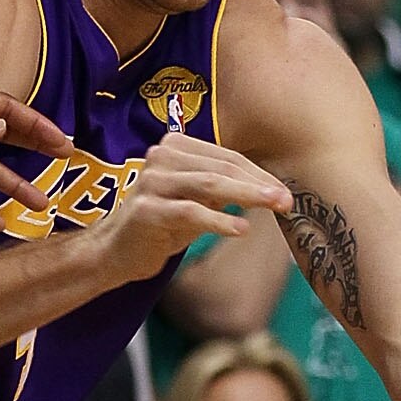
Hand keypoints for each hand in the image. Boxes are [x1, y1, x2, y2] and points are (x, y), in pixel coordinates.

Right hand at [93, 134, 294, 281]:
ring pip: (208, 185)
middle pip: (221, 167)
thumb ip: (225, 190)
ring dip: (246, 196)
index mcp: (174, 148)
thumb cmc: (160, 225)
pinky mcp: (146, 210)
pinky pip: (190, 212)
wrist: (114, 252)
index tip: (284, 192)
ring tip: (274, 208)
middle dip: (259, 184)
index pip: (226, 157)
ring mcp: (151, 182)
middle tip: (287, 200)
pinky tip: (241, 229)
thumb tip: (270, 188)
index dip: (259, 174)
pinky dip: (219, 221)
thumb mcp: (196, 201)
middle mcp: (160, 157)